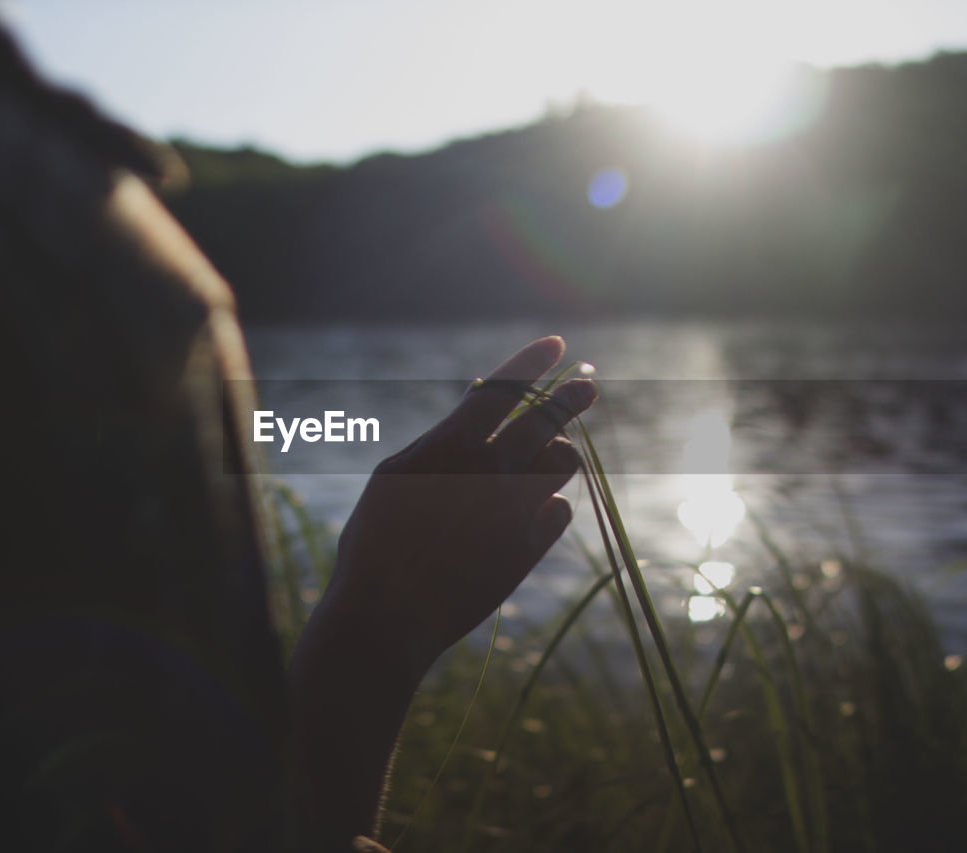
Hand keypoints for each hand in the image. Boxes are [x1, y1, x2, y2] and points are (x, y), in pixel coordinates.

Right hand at [320, 335, 596, 675]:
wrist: (389, 613)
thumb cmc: (377, 542)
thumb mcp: (396, 476)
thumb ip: (441, 442)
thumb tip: (476, 414)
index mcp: (451, 444)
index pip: (504, 388)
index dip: (532, 361)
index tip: (555, 344)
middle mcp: (490, 469)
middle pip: (548, 417)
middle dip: (573, 395)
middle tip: (589, 384)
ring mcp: (514, 509)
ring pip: (563, 462)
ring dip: (557, 453)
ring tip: (546, 456)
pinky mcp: (528, 547)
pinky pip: (558, 510)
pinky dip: (547, 504)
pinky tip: (527, 511)